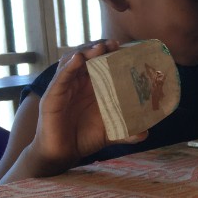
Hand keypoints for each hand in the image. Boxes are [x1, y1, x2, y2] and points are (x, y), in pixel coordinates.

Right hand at [32, 40, 145, 170]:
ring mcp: (63, 88)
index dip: (110, 54)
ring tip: (99, 47)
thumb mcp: (110, 133)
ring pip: (71, 63)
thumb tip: (146, 133)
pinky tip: (77, 59)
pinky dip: (68, 67)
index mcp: (91, 87)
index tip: (124, 47)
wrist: (62, 155)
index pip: (100, 64)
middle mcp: (77, 83)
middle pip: (86, 58)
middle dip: (99, 48)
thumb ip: (127, 132)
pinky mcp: (51, 97)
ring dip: (85, 52)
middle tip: (113, 43)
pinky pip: (60, 79)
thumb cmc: (84, 138)